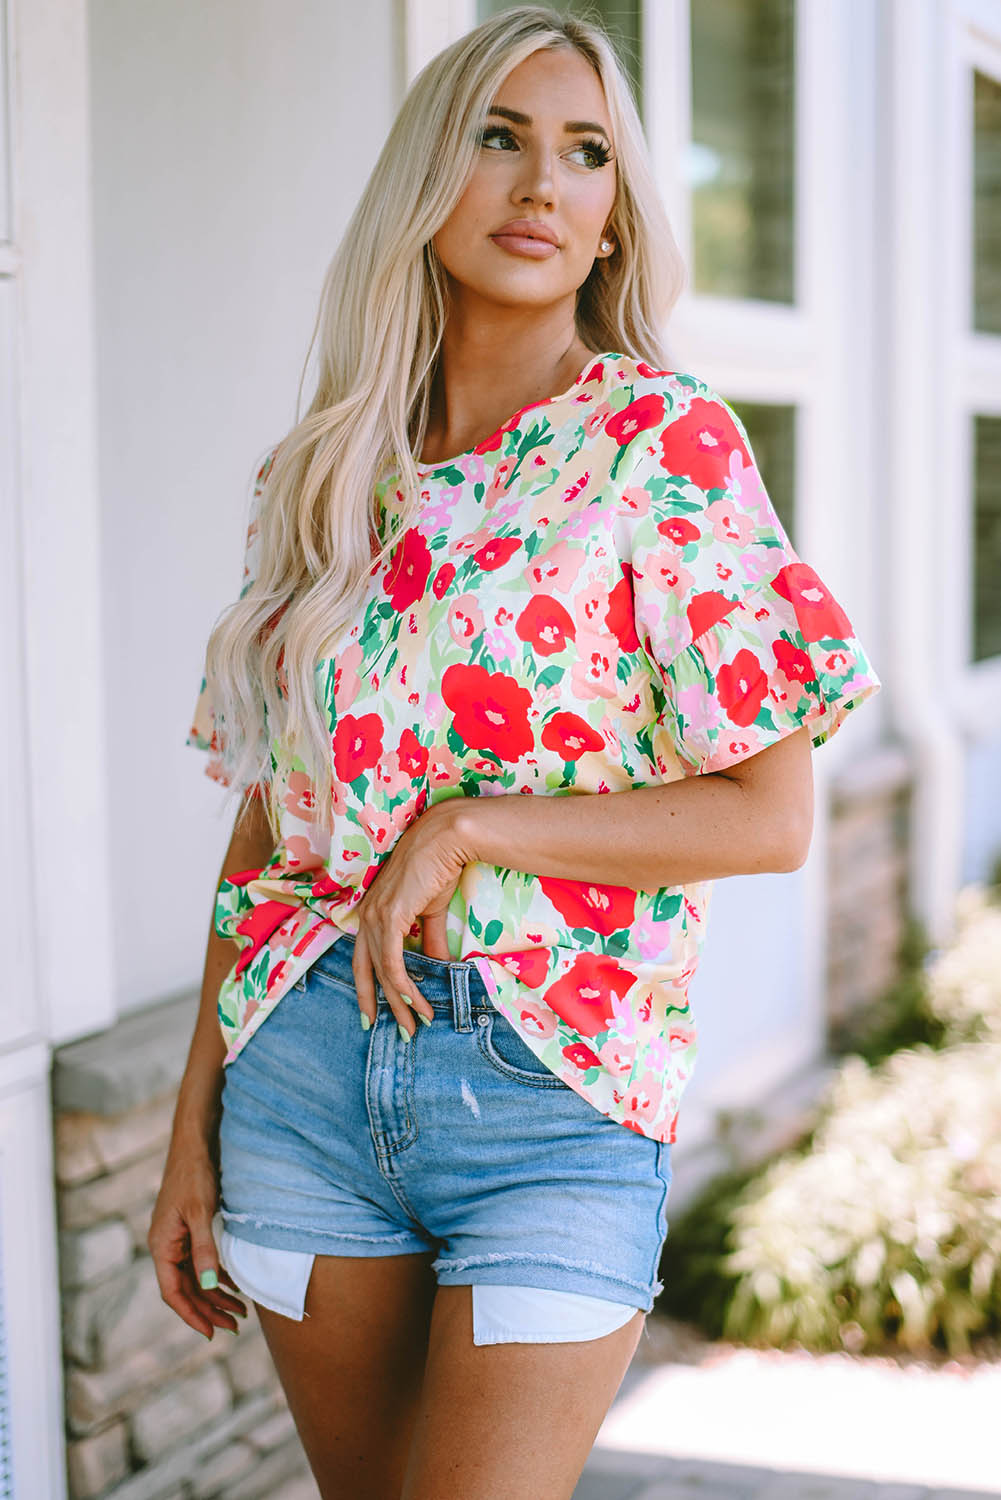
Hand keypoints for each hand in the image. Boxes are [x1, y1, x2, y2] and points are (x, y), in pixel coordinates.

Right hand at [148, 1141, 248, 1338]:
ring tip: (240, 1311)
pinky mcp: (189, 1231)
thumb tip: (210, 1285)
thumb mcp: (200, 1213)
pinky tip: (233, 1286)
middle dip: (208, 1309)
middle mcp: (166, 1247)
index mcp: (162, 1246)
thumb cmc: (194, 1176)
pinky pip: (201, 1263)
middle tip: (235, 1325)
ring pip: (195, 1278)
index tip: (211, 1333)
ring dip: (215, 1295)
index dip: (191, 1315)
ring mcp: (177, 1240)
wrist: (195, 1146)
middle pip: (186, 1289)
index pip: (173, 1292)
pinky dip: (216, 1277)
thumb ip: (204, 1249)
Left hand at [352, 798, 471, 1036]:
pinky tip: (418, 1003)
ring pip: (382, 972)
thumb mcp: (431, 911)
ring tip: (417, 1026)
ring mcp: (375, 916)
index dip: (366, 989)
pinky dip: (404, 987)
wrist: (446, 840)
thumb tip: (439, 967)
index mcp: (371, 912)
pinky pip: (394, 964)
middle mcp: (366, 915)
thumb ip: (430, 940)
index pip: (362, 959)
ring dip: (401, 1003)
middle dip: (382, 1006)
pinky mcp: (390, 918)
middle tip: (401, 1033)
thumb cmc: (437, 867)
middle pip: (367, 972)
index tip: (373, 1016)